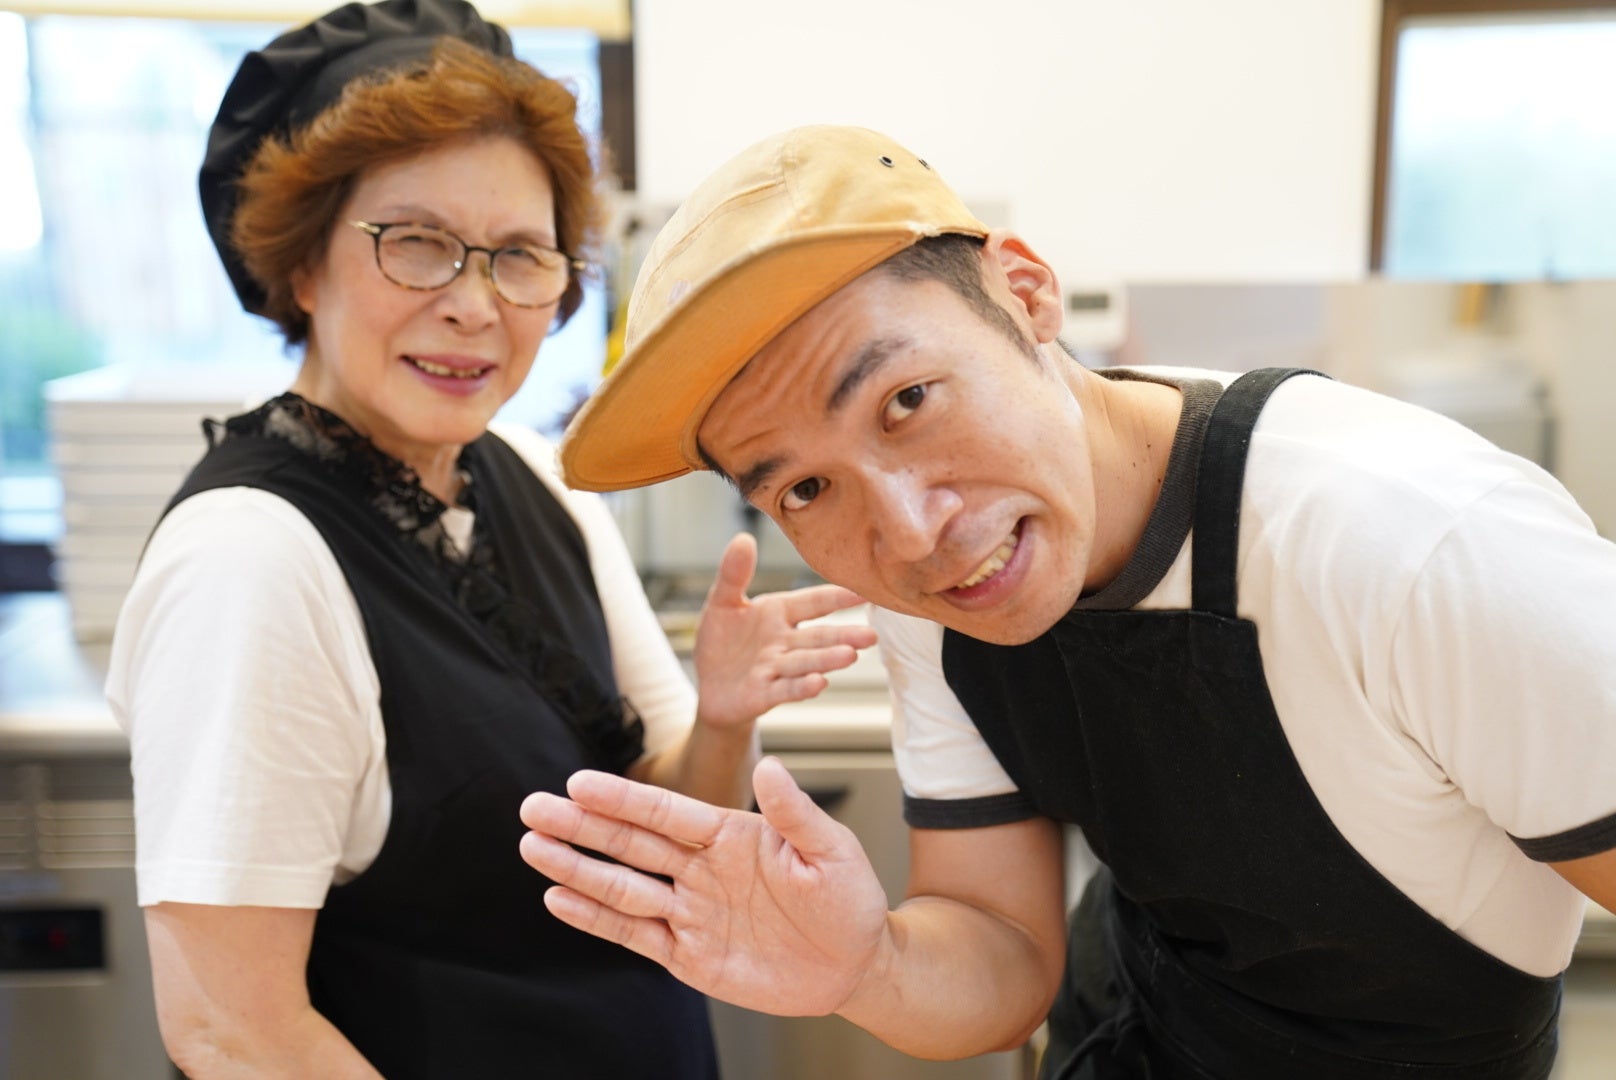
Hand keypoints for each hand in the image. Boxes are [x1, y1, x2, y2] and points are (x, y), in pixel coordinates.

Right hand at [518, 758, 890, 1016]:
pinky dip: (596, 918)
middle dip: (581, 826)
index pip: (666, 813)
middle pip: (630, 844)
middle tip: (533, 808)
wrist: (856, 963)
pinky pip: (634, 933)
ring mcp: (691, 911)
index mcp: (730, 835)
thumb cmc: (848, 899)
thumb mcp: (830, 850)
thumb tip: (768, 766)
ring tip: (532, 847)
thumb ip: (794, 813)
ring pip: (623, 886)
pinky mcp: (689, 956)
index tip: (579, 783)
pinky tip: (559, 900)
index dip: (623, 800)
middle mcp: (701, 868)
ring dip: (577, 868)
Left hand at [693, 533, 877, 728]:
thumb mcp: (722, 602)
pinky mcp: (763, 694)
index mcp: (780, 613)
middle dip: (843, 636)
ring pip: (805, 662)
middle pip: (818, 637)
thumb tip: (743, 538)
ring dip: (827, 660)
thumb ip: (734, 574)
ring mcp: (776, 669)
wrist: (710, 688)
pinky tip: (819, 683)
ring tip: (850, 656)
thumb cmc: (721, 641)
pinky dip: (801, 687)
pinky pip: (784, 689)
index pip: (814, 602)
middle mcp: (785, 641)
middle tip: (871, 635)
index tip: (866, 590)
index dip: (838, 596)